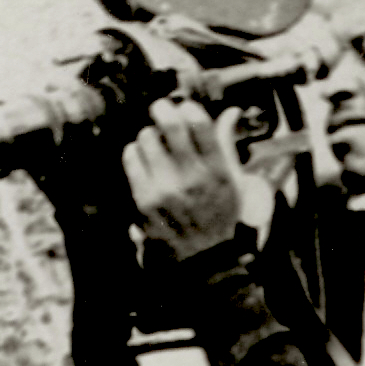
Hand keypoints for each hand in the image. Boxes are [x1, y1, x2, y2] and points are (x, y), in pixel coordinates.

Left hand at [122, 99, 243, 260]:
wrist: (200, 257)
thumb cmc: (218, 215)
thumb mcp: (232, 180)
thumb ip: (226, 143)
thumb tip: (231, 111)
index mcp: (217, 170)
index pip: (199, 123)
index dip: (188, 108)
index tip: (184, 108)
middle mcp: (192, 178)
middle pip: (170, 125)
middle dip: (162, 109)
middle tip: (160, 109)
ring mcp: (166, 189)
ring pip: (147, 138)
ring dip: (149, 134)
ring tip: (154, 142)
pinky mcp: (145, 200)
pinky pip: (132, 158)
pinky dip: (135, 152)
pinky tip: (143, 158)